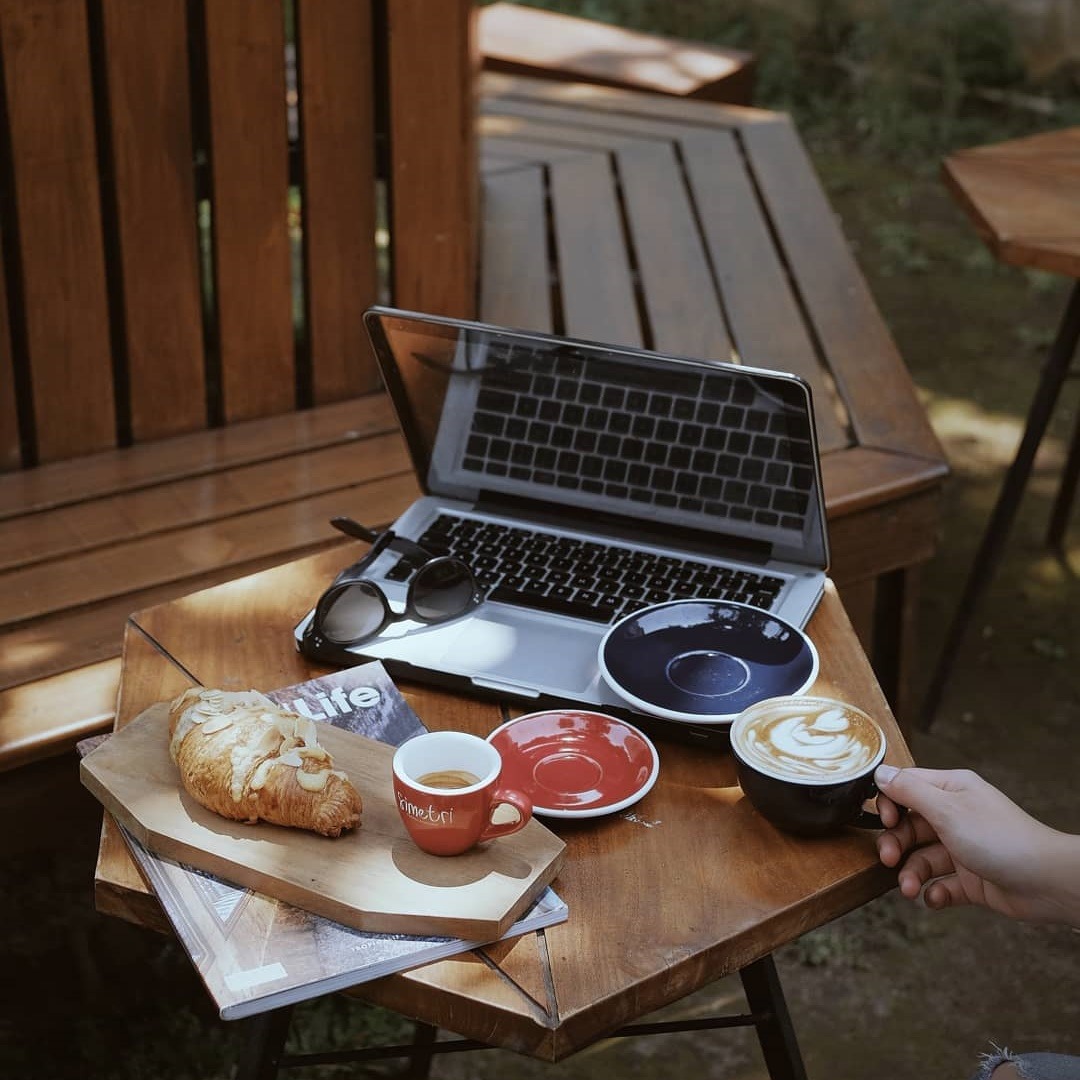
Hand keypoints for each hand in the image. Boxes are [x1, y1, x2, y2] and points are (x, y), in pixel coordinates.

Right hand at [874, 764, 1079, 924]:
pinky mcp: (971, 879)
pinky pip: (941, 884)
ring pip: (922, 858)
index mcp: (951, 790)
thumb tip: (880, 773)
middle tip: (889, 860)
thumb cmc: (1001, 838)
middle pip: (909, 826)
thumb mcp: (947, 809)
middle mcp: (955, 816)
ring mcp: (963, 848)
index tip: (885, 821)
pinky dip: (933, 892)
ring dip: (910, 873)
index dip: (890, 804)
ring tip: (909, 889)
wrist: (1046, 882)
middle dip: (896, 844)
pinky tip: (934, 897)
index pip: (906, 788)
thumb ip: (909, 791)